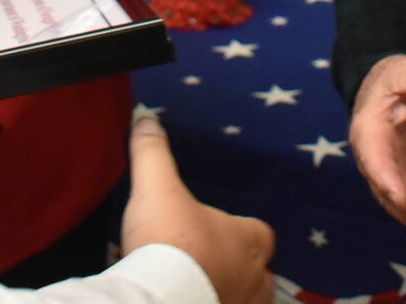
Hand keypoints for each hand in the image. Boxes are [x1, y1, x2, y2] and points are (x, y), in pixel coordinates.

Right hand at [122, 115, 273, 303]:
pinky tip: (192, 300)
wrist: (161, 300)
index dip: (238, 230)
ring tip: (199, 287)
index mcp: (251, 239)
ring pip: (246, 298)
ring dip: (228, 292)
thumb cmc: (169, 241)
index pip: (259, 232)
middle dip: (235, 266)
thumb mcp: (156, 188)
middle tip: (202, 263)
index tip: (211, 229)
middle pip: (256, 270)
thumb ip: (153, 154)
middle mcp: (258, 277)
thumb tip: (146, 120)